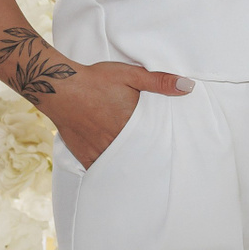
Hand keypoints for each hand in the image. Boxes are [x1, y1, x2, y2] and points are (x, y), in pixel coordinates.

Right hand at [42, 60, 192, 168]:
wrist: (60, 88)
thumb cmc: (96, 79)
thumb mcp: (132, 74)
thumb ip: (160, 81)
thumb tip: (188, 86)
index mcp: (132, 122)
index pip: (154, 139)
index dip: (163, 145)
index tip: (172, 151)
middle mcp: (117, 140)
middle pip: (139, 154)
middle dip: (149, 158)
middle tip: (161, 166)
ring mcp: (100, 149)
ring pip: (121, 164)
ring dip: (131, 165)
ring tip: (142, 172)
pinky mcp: (84, 155)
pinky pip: (101, 169)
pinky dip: (110, 171)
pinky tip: (117, 175)